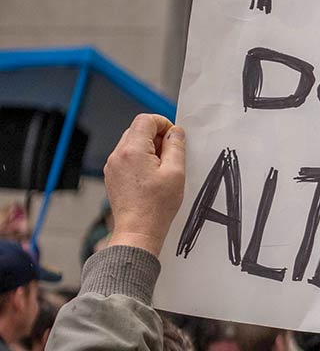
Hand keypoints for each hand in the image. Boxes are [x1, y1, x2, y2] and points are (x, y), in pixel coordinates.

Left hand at [103, 115, 186, 257]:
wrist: (138, 230)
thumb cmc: (157, 206)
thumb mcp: (175, 172)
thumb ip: (176, 146)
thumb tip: (175, 132)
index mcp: (133, 150)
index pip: (146, 120)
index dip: (163, 124)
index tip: (174, 138)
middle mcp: (118, 155)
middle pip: (137, 130)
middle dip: (156, 137)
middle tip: (171, 155)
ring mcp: (113, 166)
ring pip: (132, 143)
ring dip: (148, 149)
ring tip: (162, 169)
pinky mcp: (112, 175)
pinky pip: (127, 157)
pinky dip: (140, 160)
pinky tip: (151, 177)